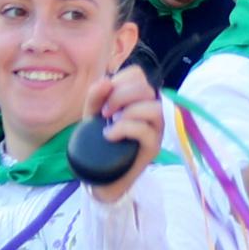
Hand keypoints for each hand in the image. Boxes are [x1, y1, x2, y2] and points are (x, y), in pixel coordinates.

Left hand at [86, 60, 165, 204]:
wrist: (100, 175)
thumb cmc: (99, 142)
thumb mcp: (92, 115)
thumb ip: (95, 96)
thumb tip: (105, 81)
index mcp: (139, 98)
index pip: (138, 74)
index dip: (120, 79)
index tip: (104, 97)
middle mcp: (152, 111)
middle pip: (146, 88)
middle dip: (120, 95)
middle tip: (105, 112)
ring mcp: (156, 130)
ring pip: (154, 109)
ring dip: (127, 112)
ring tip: (110, 123)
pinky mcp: (153, 148)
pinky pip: (146, 131)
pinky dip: (124, 129)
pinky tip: (109, 136)